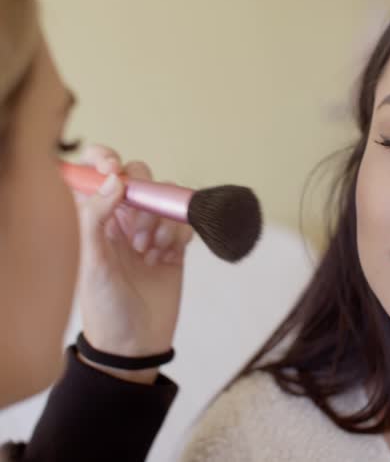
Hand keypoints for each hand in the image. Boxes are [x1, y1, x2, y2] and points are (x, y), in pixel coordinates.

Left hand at [72, 145, 192, 382]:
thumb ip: (95, 218)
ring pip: (164, 199)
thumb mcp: (91, 263)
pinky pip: (183, 221)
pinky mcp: (173, 245)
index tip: (114, 169)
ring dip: (162, 223)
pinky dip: (179, 235)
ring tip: (152, 254)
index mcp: (94, 220)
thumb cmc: (105, 307)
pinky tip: (168, 258)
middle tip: (139, 235)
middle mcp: (122, 219)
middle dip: (144, 199)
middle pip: (138, 179)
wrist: (136, 344)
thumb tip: (114, 179)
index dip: (104, 160)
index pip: (96, 173)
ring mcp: (150, 231)